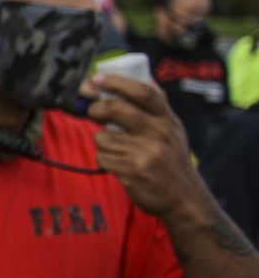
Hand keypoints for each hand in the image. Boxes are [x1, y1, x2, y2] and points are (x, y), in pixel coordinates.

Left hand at [81, 74, 209, 219]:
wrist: (185, 199)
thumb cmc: (170, 161)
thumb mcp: (171, 131)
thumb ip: (151, 110)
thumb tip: (119, 84)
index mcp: (167, 119)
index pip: (143, 92)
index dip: (117, 82)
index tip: (96, 78)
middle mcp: (158, 133)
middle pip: (115, 109)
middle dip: (96, 108)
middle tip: (92, 110)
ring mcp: (145, 152)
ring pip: (103, 137)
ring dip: (103, 143)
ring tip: (119, 150)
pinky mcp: (132, 171)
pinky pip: (102, 157)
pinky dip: (105, 160)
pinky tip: (119, 165)